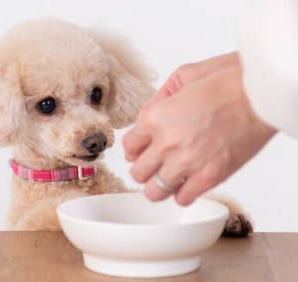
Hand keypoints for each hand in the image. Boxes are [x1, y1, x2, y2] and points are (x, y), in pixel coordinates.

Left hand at [123, 64, 275, 204]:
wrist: (261, 94)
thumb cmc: (227, 82)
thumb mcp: (184, 77)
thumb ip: (159, 100)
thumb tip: (146, 119)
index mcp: (156, 118)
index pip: (129, 146)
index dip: (135, 149)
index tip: (142, 151)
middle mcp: (167, 142)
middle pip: (137, 172)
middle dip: (144, 169)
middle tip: (154, 166)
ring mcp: (187, 162)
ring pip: (155, 191)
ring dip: (160, 186)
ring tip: (169, 179)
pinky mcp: (209, 176)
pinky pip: (182, 198)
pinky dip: (182, 194)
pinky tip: (188, 184)